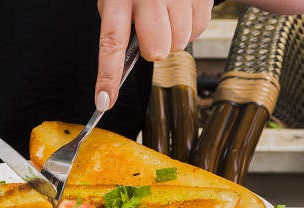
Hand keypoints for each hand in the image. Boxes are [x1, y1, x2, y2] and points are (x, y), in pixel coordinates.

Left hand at [95, 0, 212, 110]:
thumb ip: (119, 27)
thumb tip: (121, 65)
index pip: (112, 43)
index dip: (108, 76)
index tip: (105, 101)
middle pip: (156, 50)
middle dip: (153, 49)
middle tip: (150, 30)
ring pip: (179, 44)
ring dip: (173, 37)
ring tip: (167, 15)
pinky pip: (198, 31)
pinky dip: (190, 27)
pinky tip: (181, 10)